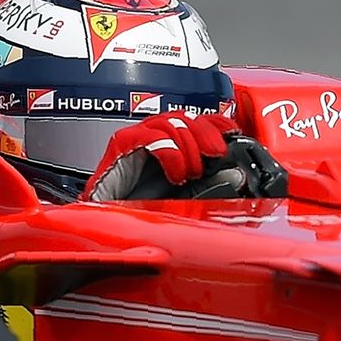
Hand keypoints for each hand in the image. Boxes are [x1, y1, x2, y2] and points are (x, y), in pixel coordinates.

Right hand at [81, 112, 239, 201]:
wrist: (105, 223)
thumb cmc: (139, 210)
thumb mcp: (185, 195)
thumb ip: (208, 183)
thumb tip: (234, 174)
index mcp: (168, 142)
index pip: (195, 119)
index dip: (216, 122)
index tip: (231, 134)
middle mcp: (151, 135)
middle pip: (184, 117)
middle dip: (205, 134)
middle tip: (216, 154)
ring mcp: (135, 138)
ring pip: (170, 123)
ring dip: (188, 146)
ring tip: (191, 172)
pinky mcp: (121, 144)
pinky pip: (152, 137)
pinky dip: (171, 154)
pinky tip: (176, 174)